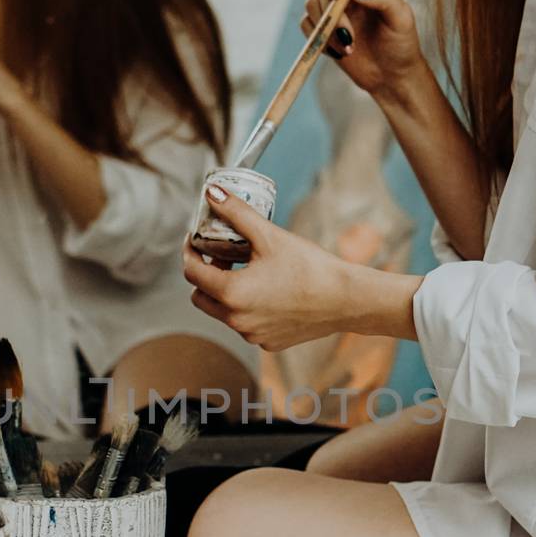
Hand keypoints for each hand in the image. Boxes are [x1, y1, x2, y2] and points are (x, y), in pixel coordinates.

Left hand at [182, 185, 420, 349]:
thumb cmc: (310, 267)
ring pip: (223, 312)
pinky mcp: (268, 343)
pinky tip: (267, 290)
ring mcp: (252, 335)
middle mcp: (236, 320)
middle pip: (201, 297)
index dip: (189, 252)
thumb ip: (236, 213)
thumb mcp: (269, 235)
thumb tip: (213, 193)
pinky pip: (246, 324)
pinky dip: (248, 308)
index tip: (195, 240)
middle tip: (219, 254)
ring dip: (225, 292)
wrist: (346, 299)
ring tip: (245, 270)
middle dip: (204, 275)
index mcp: (232, 294)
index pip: (192, 273)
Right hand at [301, 0, 424, 97]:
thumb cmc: (401, 42)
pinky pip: (307, 25)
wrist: (391, 74)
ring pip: (312, 5)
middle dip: (334, 14)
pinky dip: (320, 40)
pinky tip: (341, 53)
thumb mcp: (400, 19)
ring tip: (349, 48)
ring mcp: (333, 6)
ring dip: (327, 29)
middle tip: (349, 37)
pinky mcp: (322, 27)